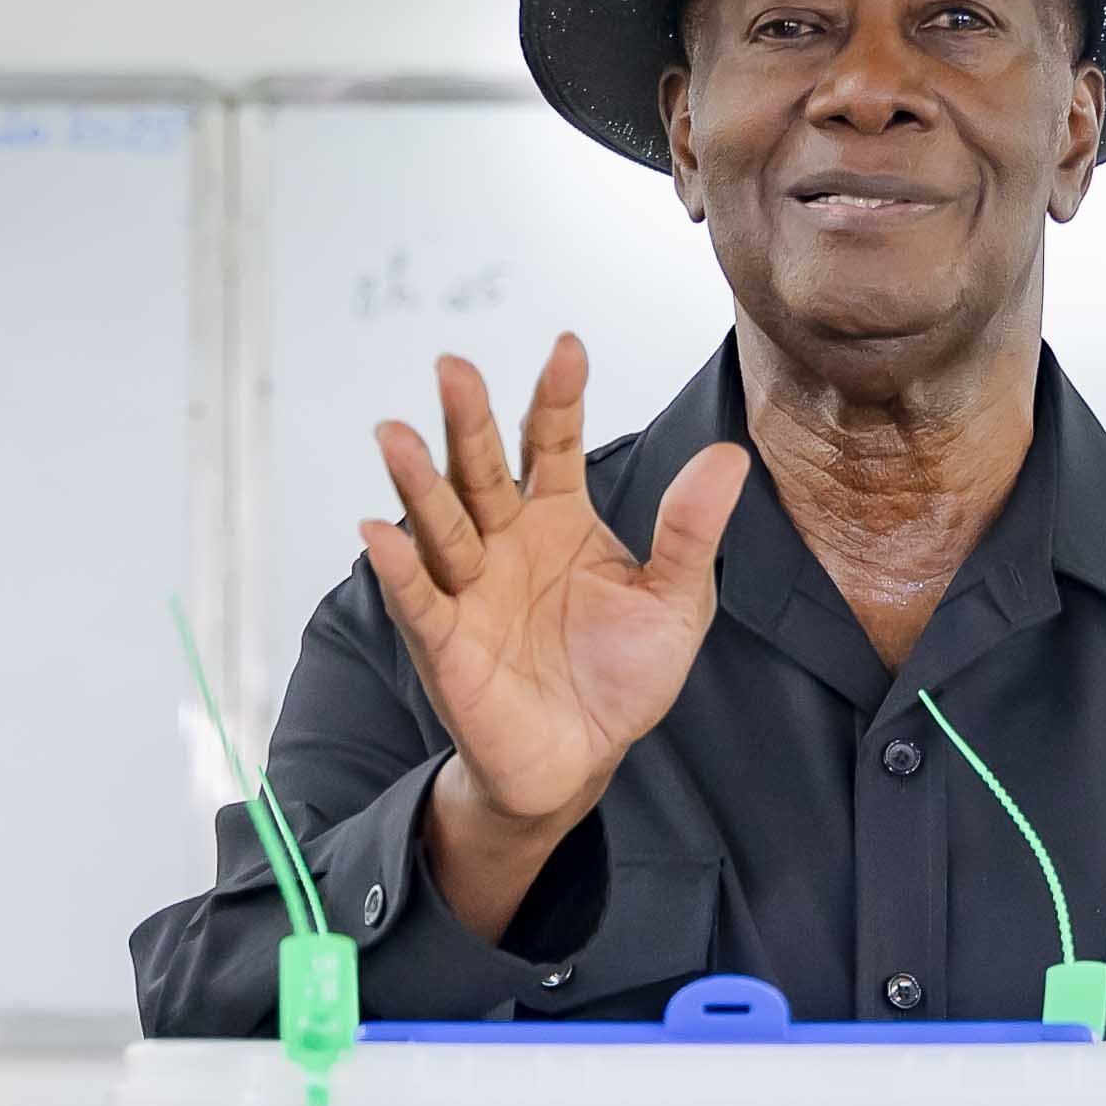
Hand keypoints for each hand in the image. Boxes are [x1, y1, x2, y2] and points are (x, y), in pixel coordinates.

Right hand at [359, 335, 749, 939]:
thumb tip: (727, 456)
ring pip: (440, 522)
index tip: (568, 348)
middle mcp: (505, 538)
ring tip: (395, 433)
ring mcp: (468, 586)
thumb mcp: (676, 601)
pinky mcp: (444, 641)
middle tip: (454, 365)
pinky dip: (395, 568)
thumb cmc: (623, 674)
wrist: (584, 758)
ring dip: (417, 480)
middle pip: (482, 468)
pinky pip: (417, 598)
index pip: (554, 442)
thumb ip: (691, 532)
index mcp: (560, 516)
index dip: (559, 397)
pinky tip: (378, 532)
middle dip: (469, 419)